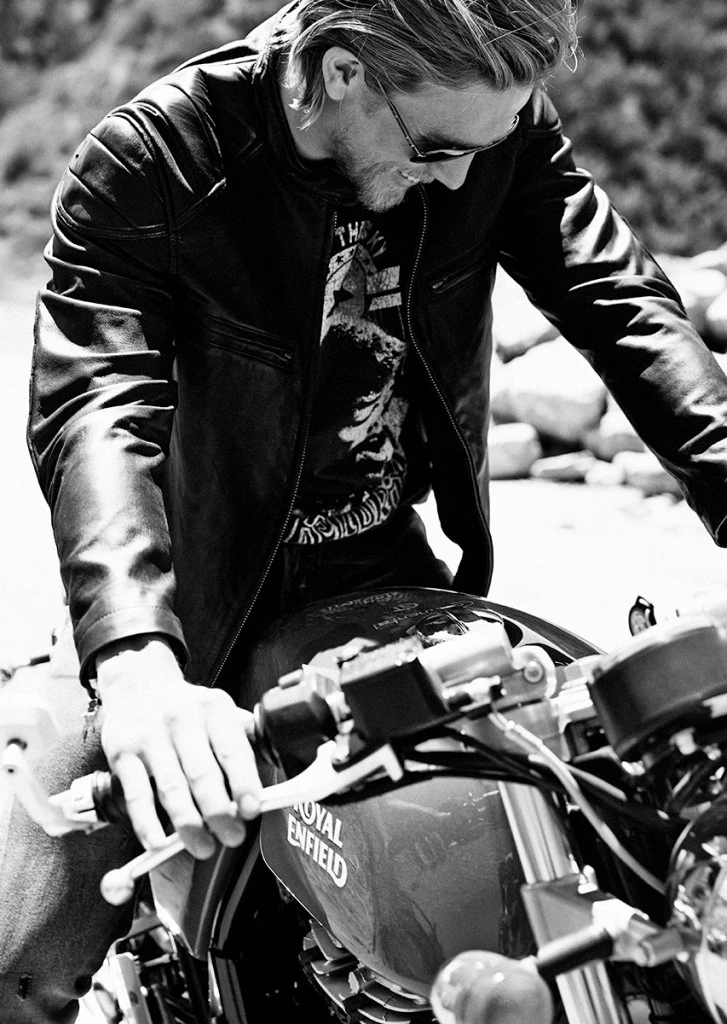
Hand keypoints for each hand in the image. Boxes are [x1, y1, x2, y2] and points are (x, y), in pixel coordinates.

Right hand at [95, 634, 261, 857]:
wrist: (136, 684)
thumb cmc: (186, 708)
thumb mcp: (219, 710)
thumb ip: (243, 736)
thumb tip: (276, 766)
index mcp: (214, 709)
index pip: (232, 750)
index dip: (244, 782)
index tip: (252, 809)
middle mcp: (182, 719)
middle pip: (203, 773)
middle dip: (219, 812)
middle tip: (231, 836)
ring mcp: (150, 736)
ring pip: (172, 788)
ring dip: (188, 824)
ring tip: (202, 846)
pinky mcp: (122, 753)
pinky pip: (137, 794)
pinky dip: (147, 823)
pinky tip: (157, 842)